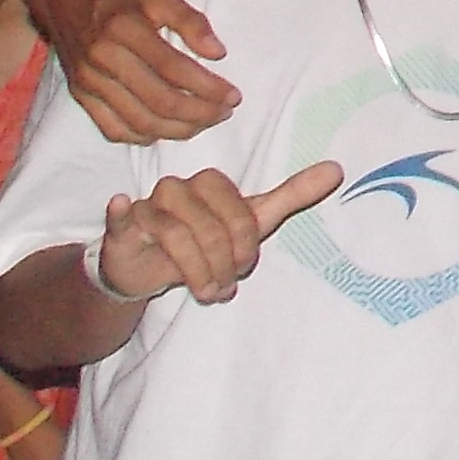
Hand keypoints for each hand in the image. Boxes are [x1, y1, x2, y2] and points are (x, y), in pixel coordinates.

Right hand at [28, 0, 239, 145]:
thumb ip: (190, 20)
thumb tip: (218, 53)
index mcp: (125, 29)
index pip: (175, 70)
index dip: (208, 88)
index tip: (234, 96)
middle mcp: (104, 58)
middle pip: (159, 101)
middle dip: (200, 114)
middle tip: (224, 112)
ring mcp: (89, 80)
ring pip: (139, 122)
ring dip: (178, 130)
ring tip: (203, 123)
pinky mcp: (80, 93)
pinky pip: (112, 129)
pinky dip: (143, 136)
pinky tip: (165, 130)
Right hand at [91, 160, 341, 306]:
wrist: (149, 265)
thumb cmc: (203, 239)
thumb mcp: (252, 220)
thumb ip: (292, 195)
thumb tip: (337, 168)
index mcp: (211, 183)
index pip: (239, 212)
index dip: (245, 246)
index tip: (243, 268)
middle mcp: (178, 188)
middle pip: (211, 228)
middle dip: (223, 264)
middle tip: (225, 286)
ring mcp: (147, 205)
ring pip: (177, 237)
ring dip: (196, 273)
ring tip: (206, 291)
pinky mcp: (122, 225)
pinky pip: (122, 216)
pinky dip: (121, 212)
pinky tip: (122, 206)